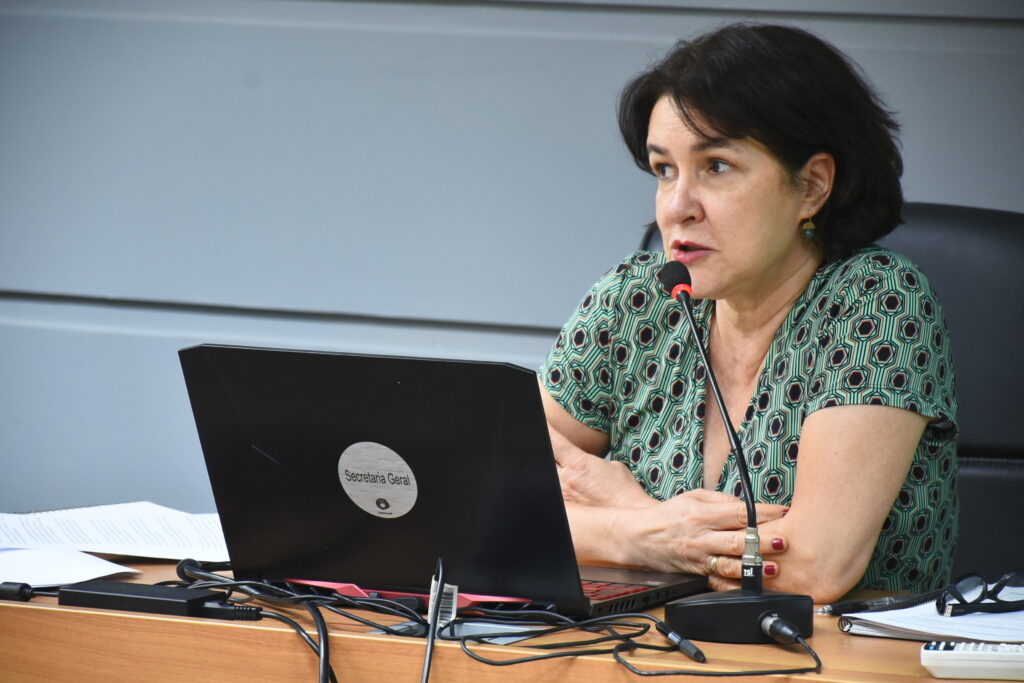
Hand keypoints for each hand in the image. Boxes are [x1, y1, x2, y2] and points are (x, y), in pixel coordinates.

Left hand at [551, 428, 653, 508]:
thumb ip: (593, 461)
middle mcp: (566, 479)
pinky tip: (566, 489)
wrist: (630, 517)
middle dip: (549, 455)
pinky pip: (557, 494)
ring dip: (554, 473)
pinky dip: (560, 489)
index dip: (546, 430)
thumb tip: (587, 463)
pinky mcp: (567, 511)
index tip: (541, 422)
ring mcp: (564, 496)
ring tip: (565, 475)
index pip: (553, 441)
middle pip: (546, 459)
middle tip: (556, 456)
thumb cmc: (624, 491)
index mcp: (578, 463)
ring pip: (550, 476)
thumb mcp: (612, 466)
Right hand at [618, 488, 788, 584]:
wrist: (640, 536)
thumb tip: (747, 506)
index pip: (737, 512)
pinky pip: (718, 583)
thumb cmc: (669, 514)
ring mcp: (699, 558)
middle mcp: (701, 537)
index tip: (783, 512)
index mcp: (702, 514)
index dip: (762, 513)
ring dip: (752, 567)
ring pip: (729, 564)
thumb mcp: (693, 497)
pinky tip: (750, 587)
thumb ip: (721, 500)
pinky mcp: (697, 573)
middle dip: (762, 542)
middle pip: (736, 540)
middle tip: (783, 541)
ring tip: (773, 568)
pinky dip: (735, 587)